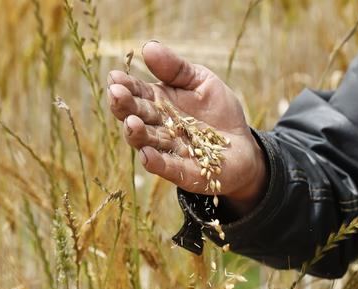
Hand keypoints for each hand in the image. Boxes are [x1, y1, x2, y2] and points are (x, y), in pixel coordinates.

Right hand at [107, 41, 266, 213]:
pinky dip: (157, 162)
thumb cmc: (219, 111)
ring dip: (137, 134)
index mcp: (159, 102)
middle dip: (125, 107)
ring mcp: (169, 150)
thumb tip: (148, 47)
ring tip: (131, 123)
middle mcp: (159, 127)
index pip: (137, 93)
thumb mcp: (201, 82)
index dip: (125, 86)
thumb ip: (176, 68)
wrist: (243, 144)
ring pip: (148, 142)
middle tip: (116, 95)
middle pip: (137, 116)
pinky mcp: (184, 172)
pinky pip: (168, 167)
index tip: (114, 77)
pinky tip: (146, 155)